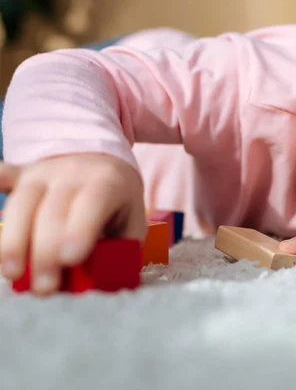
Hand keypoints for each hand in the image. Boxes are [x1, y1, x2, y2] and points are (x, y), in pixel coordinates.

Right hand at [0, 154, 146, 294]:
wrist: (101, 158)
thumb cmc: (118, 200)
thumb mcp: (132, 220)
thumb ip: (121, 247)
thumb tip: (104, 282)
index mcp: (107, 183)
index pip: (93, 203)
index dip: (80, 230)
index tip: (70, 260)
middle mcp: (73, 173)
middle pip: (53, 210)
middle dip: (46, 252)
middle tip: (45, 288)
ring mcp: (43, 172)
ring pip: (23, 202)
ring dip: (14, 241)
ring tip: (12, 274)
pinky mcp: (22, 175)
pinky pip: (4, 178)